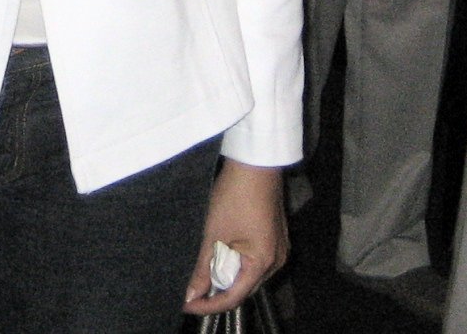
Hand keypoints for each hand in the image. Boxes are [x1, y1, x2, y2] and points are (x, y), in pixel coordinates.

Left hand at [183, 160, 286, 314]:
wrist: (255, 162)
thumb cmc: (236, 194)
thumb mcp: (213, 233)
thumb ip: (202, 267)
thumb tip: (191, 294)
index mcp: (263, 262)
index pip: (234, 297)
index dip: (208, 305)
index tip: (187, 305)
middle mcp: (276, 260)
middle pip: (244, 288)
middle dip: (217, 292)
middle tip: (191, 292)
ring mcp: (278, 248)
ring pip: (248, 274)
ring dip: (226, 276)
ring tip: (202, 276)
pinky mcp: (275, 236)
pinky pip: (254, 260)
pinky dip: (236, 262)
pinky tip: (219, 257)